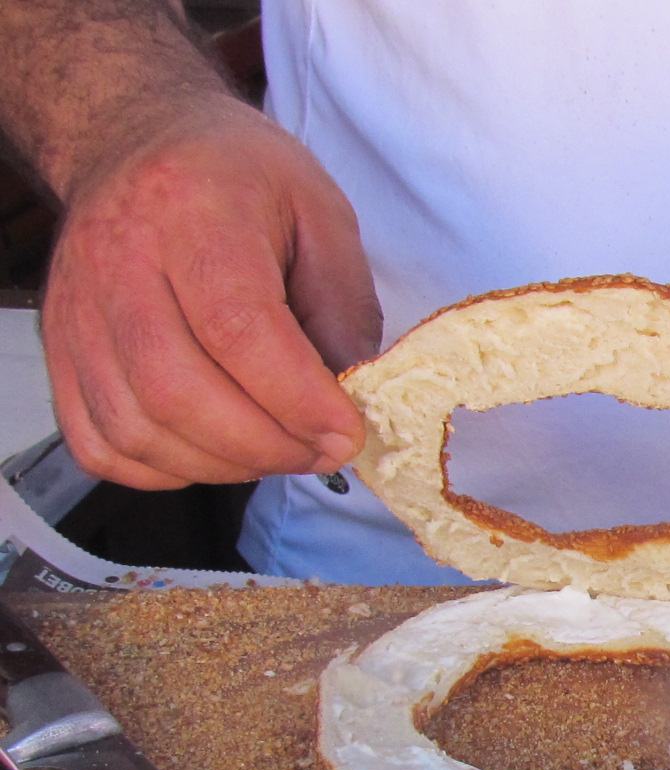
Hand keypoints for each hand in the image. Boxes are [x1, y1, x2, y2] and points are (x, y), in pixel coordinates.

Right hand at [41, 98, 380, 488]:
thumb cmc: (238, 178)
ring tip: (279, 450)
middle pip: (176, 391)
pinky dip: (166, 471)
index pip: (236, 327)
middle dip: (265, 445)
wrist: (138, 143)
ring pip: (136, 428)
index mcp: (190, 212)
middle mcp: (116, 262)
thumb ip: (344, 308)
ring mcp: (76, 312)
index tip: (346, 431)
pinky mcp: (60, 353)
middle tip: (322, 450)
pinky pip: (100, 445)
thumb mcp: (321, 213)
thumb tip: (355, 399)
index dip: (296, 398)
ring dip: (223, 465)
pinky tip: (217, 453)